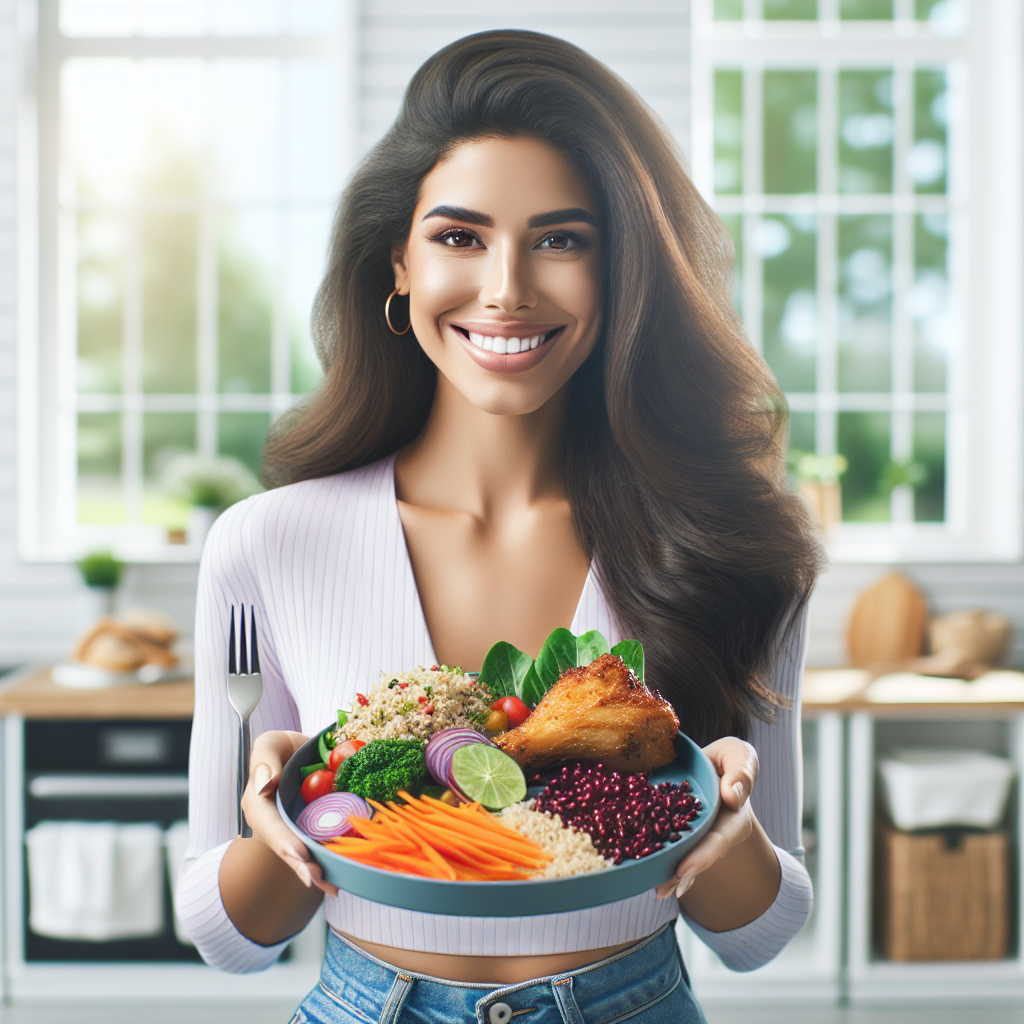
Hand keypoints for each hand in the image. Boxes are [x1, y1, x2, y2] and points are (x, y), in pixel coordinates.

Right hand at [241, 730, 338, 896]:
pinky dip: (331, 861)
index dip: (283, 840)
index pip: (269, 825)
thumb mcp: (269, 745)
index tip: (299, 853)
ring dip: (316, 870)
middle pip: (286, 847)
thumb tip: (266, 784)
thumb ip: (264, 760)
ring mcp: (295, 829)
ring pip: (303, 853)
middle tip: (317, 879)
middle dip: (301, 864)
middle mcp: (276, 823)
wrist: (302, 754)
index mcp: (260, 804)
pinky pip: (321, 845)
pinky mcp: (314, 829)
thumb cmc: (281, 751)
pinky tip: (343, 876)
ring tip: (331, 886)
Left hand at [655, 737, 757, 901]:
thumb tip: (732, 797)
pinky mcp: (673, 829)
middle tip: (663, 890)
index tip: (685, 870)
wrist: (708, 763)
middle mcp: (712, 832)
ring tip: (655, 890)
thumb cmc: (727, 760)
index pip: (718, 840)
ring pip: (681, 855)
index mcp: (731, 818)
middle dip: (682, 874)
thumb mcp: (739, 757)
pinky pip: (666, 843)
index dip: (703, 856)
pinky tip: (641, 872)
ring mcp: (693, 834)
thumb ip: (741, 772)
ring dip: (668, 875)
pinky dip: (656, 857)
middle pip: (697, 856)